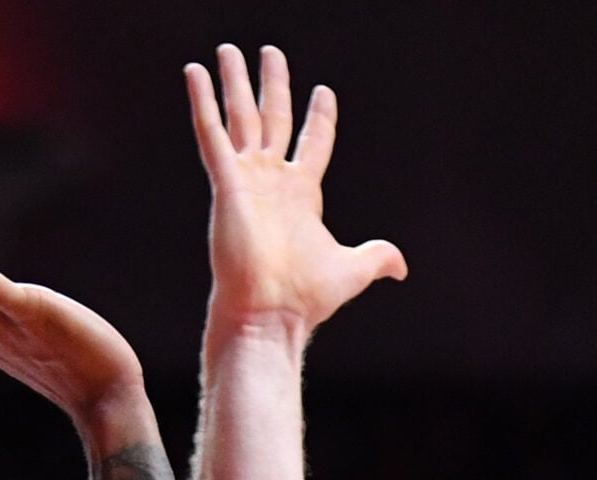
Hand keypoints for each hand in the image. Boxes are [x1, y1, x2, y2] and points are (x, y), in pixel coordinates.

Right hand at [187, 45, 407, 340]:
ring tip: (228, 49)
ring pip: (241, 117)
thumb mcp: (353, 270)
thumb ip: (376, 257)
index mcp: (303, 195)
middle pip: (275, 118)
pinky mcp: (225, 182)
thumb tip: (401, 266)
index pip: (313, 143)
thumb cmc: (305, 297)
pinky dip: (203, 102)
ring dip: (234, 82)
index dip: (320, 118)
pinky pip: (211, 133)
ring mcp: (247, 178)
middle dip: (273, 85)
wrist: (271, 312)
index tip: (324, 91)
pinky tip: (195, 74)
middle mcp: (273, 181)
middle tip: (270, 52)